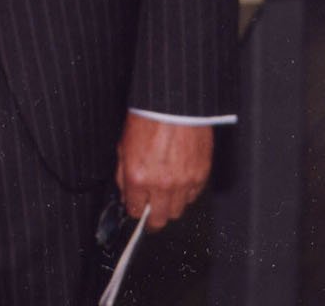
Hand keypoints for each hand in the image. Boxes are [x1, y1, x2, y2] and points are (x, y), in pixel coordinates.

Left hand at [114, 113, 212, 229]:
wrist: (173, 106)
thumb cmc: (147, 121)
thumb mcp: (123, 147)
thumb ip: (123, 175)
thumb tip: (126, 194)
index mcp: (138, 177)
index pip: (135, 210)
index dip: (135, 211)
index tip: (136, 210)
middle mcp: (161, 184)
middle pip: (160, 219)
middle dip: (153, 218)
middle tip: (151, 213)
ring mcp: (183, 182)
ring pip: (178, 210)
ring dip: (170, 206)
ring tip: (165, 193)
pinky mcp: (201, 176)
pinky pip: (194, 196)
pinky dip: (186, 193)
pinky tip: (180, 182)